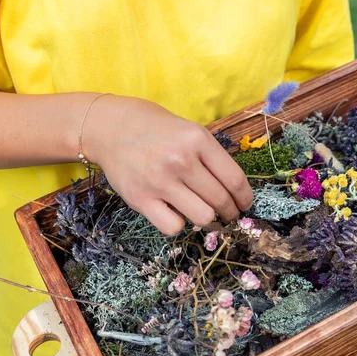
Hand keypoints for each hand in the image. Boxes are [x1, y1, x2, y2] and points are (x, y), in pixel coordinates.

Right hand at [85, 95, 252, 235]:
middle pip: (220, 200)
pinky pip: (174, 227)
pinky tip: (178, 213)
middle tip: (229, 214)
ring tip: (207, 215)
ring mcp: (160, 181)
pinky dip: (180, 224)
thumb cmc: (157, 130)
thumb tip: (235, 191)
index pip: (234, 179)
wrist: (111, 128)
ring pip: (203, 217)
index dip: (245, 198)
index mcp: (198, 140)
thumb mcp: (190, 131)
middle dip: (230, 212)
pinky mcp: (141, 199)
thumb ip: (211, 157)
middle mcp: (181, 160)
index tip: (245, 204)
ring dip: (209, 220)